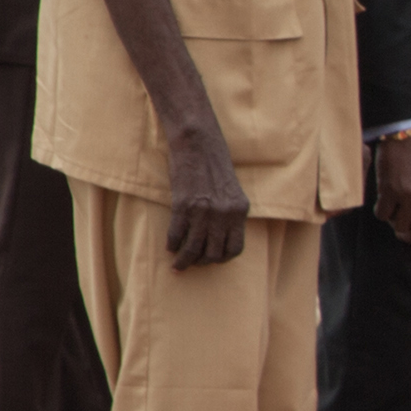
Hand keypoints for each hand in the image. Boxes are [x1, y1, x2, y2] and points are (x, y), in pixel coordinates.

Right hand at [163, 119, 248, 265]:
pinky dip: (172, 244)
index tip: (212, 259)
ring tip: (177, 266)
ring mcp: (203, 210)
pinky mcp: (183, 205)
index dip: (222, 258)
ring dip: (184, 260)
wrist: (198, 144)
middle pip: (214, 252)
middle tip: (191, 264)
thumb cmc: (214, 165)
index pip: (235, 247)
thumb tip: (219, 235)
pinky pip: (177, 234)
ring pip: (194, 248)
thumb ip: (229, 212)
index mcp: (240, 210)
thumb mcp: (231, 190)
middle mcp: (224, 213)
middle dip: (202, 262)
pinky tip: (170, 247)